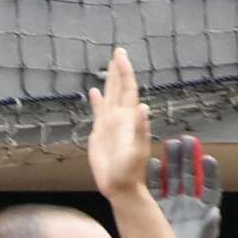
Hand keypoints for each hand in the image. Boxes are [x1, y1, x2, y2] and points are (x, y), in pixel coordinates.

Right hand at [84, 47, 154, 200]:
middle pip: (119, 88)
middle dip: (118, 70)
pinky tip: (94, 91)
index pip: (128, 89)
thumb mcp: (137, 150)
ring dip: (109, 81)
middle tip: (118, 52)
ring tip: (109, 66)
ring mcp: (110, 124)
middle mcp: (120, 117)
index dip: (125, 72)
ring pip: (110, 97)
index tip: (121, 55)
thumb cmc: (130, 170)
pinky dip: (96, 101)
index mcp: (129, 118)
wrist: (120, 186)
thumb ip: (140, 128)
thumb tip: (143, 107)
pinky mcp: (100, 133)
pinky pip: (98, 112)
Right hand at [149, 135, 220, 237]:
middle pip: (190, 176)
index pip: (209, 185)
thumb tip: (213, 211)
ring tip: (171, 144)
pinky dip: (155, 177)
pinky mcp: (156, 209)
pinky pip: (155, 190)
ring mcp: (171, 205)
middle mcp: (188, 204)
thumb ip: (210, 226)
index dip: (209, 172)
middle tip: (186, 141)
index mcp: (203, 210)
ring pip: (173, 178)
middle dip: (188, 158)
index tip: (207, 158)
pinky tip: (155, 164)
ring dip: (172, 162)